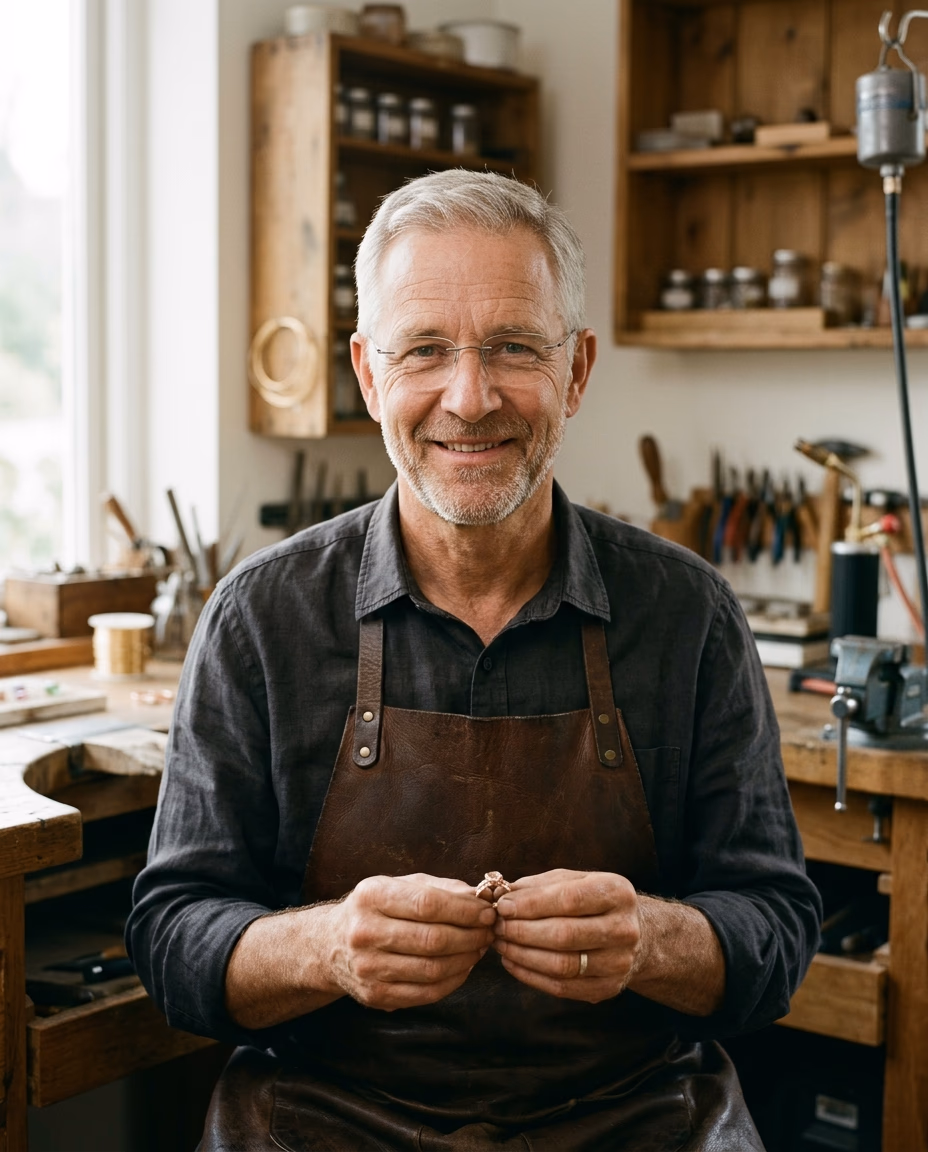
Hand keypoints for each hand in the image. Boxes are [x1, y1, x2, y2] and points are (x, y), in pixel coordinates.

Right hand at [321, 873, 495, 1010]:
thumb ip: (440, 888)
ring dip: (466, 959)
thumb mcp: (399, 885)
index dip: (465, 910)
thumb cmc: (375, 909)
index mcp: (372, 896)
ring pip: (432, 969)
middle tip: (490, 931)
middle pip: (433, 939)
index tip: (488, 912)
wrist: (329, 946)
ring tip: (479, 948)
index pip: (428, 904)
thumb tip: (480, 897)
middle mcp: (365, 932)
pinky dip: (453, 981)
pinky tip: (463, 967)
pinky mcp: (374, 995)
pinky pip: (426, 993)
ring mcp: (367, 968)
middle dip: (471, 936)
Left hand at [492, 868, 641, 1002]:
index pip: (569, 899)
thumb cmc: (593, 901)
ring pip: (561, 965)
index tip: (503, 906)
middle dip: (522, 931)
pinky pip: (562, 987)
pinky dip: (530, 976)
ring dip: (522, 955)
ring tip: (500, 943)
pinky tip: (512, 962)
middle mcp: (624, 929)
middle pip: (564, 935)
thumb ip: (539, 886)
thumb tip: (500, 894)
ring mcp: (619, 962)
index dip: (531, 904)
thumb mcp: (574, 881)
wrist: (637, 934)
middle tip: (497, 926)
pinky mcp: (608, 988)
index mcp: (617, 893)